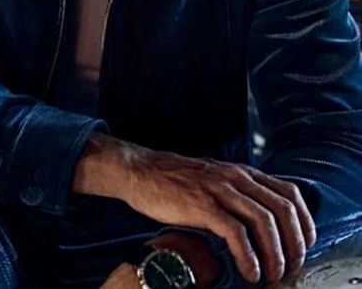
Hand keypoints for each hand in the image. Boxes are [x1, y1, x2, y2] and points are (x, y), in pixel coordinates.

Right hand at [73, 134, 316, 285]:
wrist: (141, 171)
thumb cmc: (176, 181)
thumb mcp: (215, 179)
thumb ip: (238, 194)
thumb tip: (262, 223)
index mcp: (242, 172)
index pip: (289, 193)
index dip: (304, 223)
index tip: (304, 246)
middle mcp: (236, 177)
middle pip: (282, 210)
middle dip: (293, 244)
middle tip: (290, 268)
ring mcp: (219, 189)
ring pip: (264, 221)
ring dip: (275, 254)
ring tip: (271, 275)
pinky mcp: (202, 205)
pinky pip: (236, 232)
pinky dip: (248, 256)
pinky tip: (249, 272)